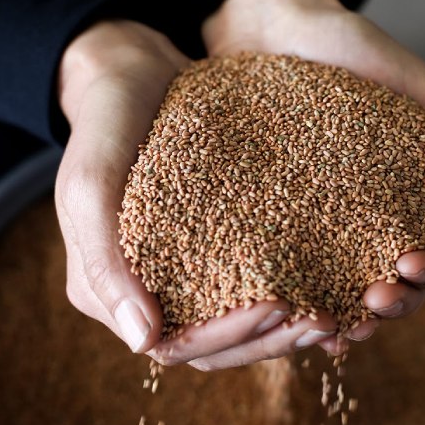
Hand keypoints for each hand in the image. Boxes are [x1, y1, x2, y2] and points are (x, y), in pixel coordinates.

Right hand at [55, 20, 338, 368]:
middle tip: (323, 320)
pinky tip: (326, 286)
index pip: (171, 345)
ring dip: (284, 328)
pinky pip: (248, 286)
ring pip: (235, 327)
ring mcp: (179, 274)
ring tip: (334, 313)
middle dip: (269, 341)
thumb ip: (103, 262)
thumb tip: (142, 343)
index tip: (278, 306)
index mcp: (107, 291)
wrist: (134, 76)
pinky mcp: (210, 249)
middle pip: (212, 348)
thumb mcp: (90, 185)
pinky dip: (286, 293)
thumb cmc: (105, 124)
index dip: (225, 338)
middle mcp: (145, 293)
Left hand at [198, 0, 424, 363]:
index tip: (414, 265)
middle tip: (377, 300)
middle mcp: (373, 216)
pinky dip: (309, 303)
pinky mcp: (282, 217)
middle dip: (397, 302)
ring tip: (340, 326)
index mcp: (415, 195)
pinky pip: (298, 269)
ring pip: (350, 288)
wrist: (278, 27)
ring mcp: (327, 220)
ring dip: (354, 316)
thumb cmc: (359, 53)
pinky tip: (307, 324)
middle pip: (398, 282)